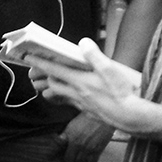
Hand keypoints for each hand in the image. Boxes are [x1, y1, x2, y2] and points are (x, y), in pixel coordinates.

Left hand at [28, 38, 142, 132]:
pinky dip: (66, 98)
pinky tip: (71, 96)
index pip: (54, 70)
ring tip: (48, 85)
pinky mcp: (89, 112)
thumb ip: (95, 55)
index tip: (28, 58)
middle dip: (42, 78)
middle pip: (52, 85)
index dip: (40, 63)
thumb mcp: (112, 69)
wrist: (133, 118)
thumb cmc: (124, 93)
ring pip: (60, 97)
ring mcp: (82, 104)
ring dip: (51, 90)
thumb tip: (83, 43)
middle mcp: (77, 94)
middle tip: (35, 73)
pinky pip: (71, 104)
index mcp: (80, 81)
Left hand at [56, 112, 114, 161]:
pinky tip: (90, 155)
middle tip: (74, 153)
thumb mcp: (72, 124)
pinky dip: (90, 161)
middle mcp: (78, 144)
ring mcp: (88, 148)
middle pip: (70, 160)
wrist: (103, 115)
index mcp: (71, 137)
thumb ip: (65, 134)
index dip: (64, 153)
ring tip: (82, 154)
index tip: (65, 152)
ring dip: (80, 159)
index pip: (62, 152)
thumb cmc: (88, 116)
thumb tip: (59, 139)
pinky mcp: (98, 150)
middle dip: (71, 158)